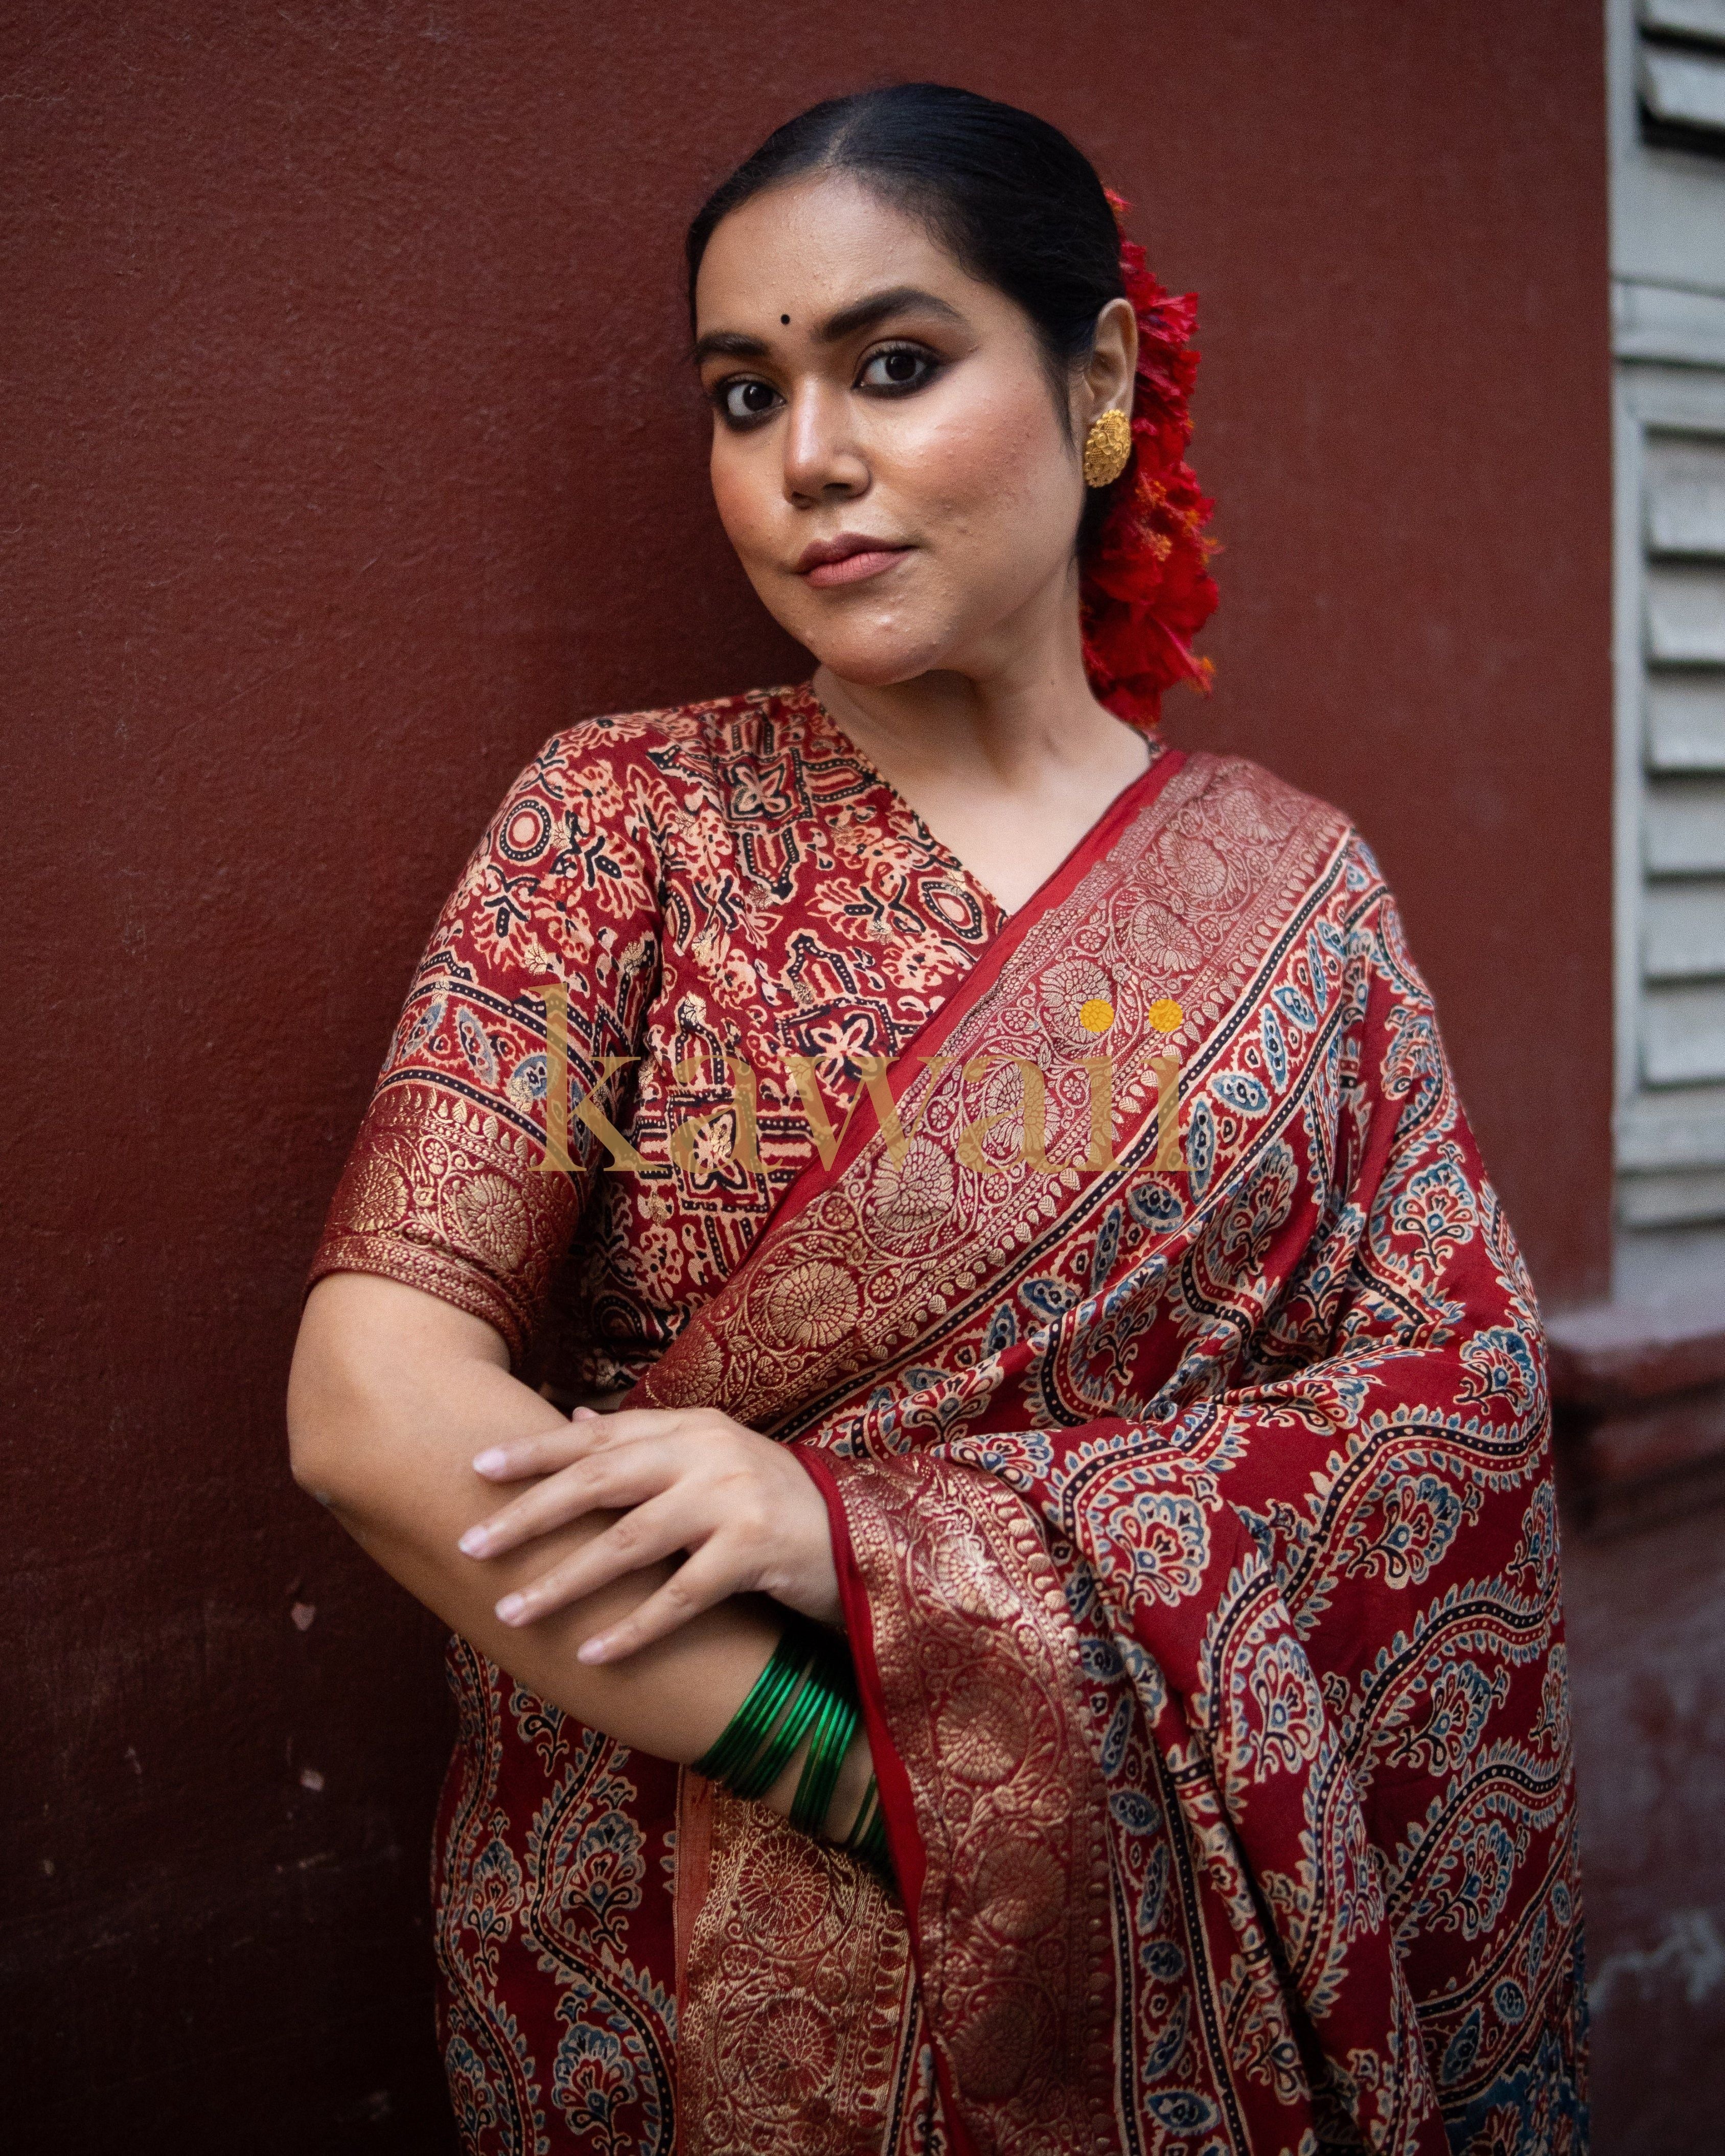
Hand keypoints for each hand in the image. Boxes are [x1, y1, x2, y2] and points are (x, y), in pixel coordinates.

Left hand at [457, 1407, 841, 1661]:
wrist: (861, 1539)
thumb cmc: (774, 1502)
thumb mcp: (711, 1458)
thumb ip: (643, 1441)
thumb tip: (569, 1417)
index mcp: (690, 1428)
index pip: (598, 1436)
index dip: (536, 1452)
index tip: (475, 1468)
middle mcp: (708, 1454)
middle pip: (600, 1480)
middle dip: (530, 1514)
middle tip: (471, 1545)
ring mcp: (734, 1499)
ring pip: (629, 1541)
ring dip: (564, 1580)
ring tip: (512, 1611)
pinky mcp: (758, 1551)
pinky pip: (681, 1596)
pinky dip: (633, 1628)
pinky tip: (592, 1655)